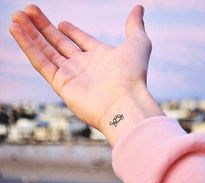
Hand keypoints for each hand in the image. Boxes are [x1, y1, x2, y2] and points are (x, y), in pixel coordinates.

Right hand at [10, 4, 163, 144]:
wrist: (124, 102)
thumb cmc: (133, 75)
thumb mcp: (137, 43)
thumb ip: (134, 26)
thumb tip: (139, 8)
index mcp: (101, 57)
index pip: (81, 41)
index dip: (72, 31)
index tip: (61, 23)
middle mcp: (85, 67)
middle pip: (59, 44)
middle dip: (43, 27)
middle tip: (28, 11)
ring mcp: (72, 76)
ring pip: (46, 51)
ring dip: (31, 34)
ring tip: (17, 17)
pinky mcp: (61, 85)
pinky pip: (40, 63)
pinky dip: (28, 46)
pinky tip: (16, 30)